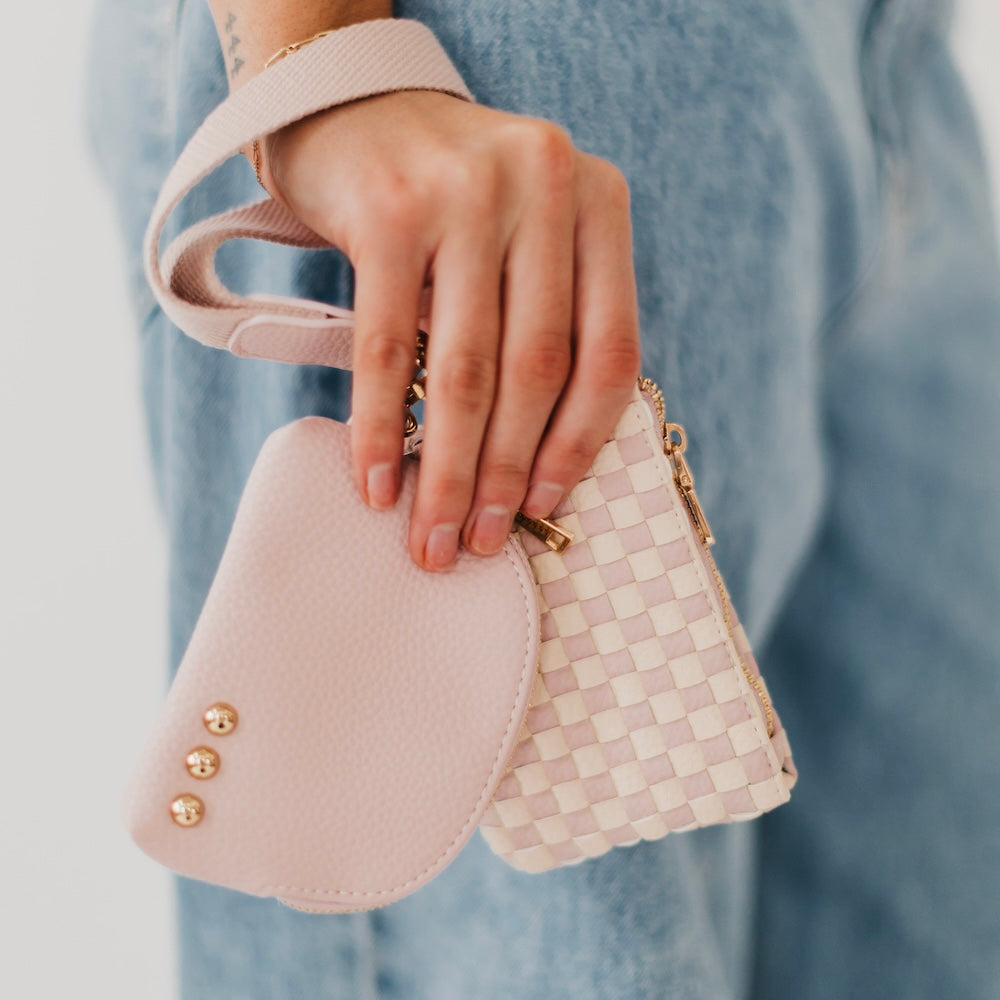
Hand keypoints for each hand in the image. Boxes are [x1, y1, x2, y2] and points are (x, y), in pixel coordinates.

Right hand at [262, 90, 639, 569]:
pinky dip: (383, 427)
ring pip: (466, 369)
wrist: (350, 105)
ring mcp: (465, 194)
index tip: (544, 506)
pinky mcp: (388, 212)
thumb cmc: (447, 198)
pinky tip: (377, 482)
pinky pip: (388, 348)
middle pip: (537, 370)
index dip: (578, 444)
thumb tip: (538, 460)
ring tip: (432, 536)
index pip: (609, 350)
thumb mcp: (525, 235)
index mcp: (597, 203)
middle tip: (480, 542)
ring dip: (449, 471)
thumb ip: (548, 317)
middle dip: (506, 475)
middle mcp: (543, 187)